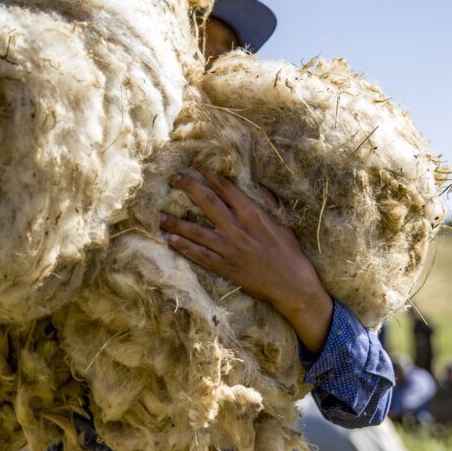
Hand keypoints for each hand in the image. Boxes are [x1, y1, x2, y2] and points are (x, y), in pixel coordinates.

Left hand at [160, 168, 333, 353]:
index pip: (226, 188)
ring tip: (160, 215)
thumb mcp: (283, 223)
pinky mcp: (224, 267)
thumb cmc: (290, 253)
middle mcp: (237, 229)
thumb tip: (261, 186)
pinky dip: (184, 247)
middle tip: (175, 178)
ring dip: (176, 222)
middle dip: (189, 187)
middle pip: (207, 202)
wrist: (291, 285)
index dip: (210, 175)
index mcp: (253, 214)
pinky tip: (171, 240)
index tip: (197, 166)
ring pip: (196, 231)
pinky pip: (199, 255)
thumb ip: (270, 203)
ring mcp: (228, 249)